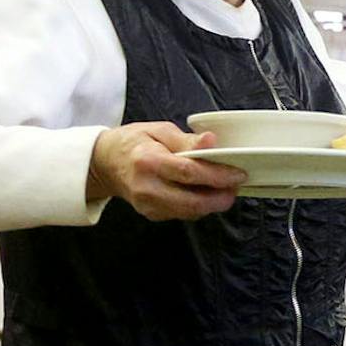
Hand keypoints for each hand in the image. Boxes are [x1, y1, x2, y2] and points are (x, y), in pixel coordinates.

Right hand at [86, 121, 243, 219]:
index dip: (218, 176)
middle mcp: (147, 187)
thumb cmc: (134, 142)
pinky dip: (199, 206)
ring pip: (191, 212)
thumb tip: (212, 142)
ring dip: (213, 203)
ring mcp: (148, 205)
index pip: (189, 173)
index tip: (238, 173)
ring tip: (224, 188)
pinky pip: (183, 214)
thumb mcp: (160, 131)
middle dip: (221, 197)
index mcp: (148, 161)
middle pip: (193, 201)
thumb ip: (187, 140)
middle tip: (236, 186)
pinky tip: (205, 193)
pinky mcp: (152, 215)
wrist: (107, 163)